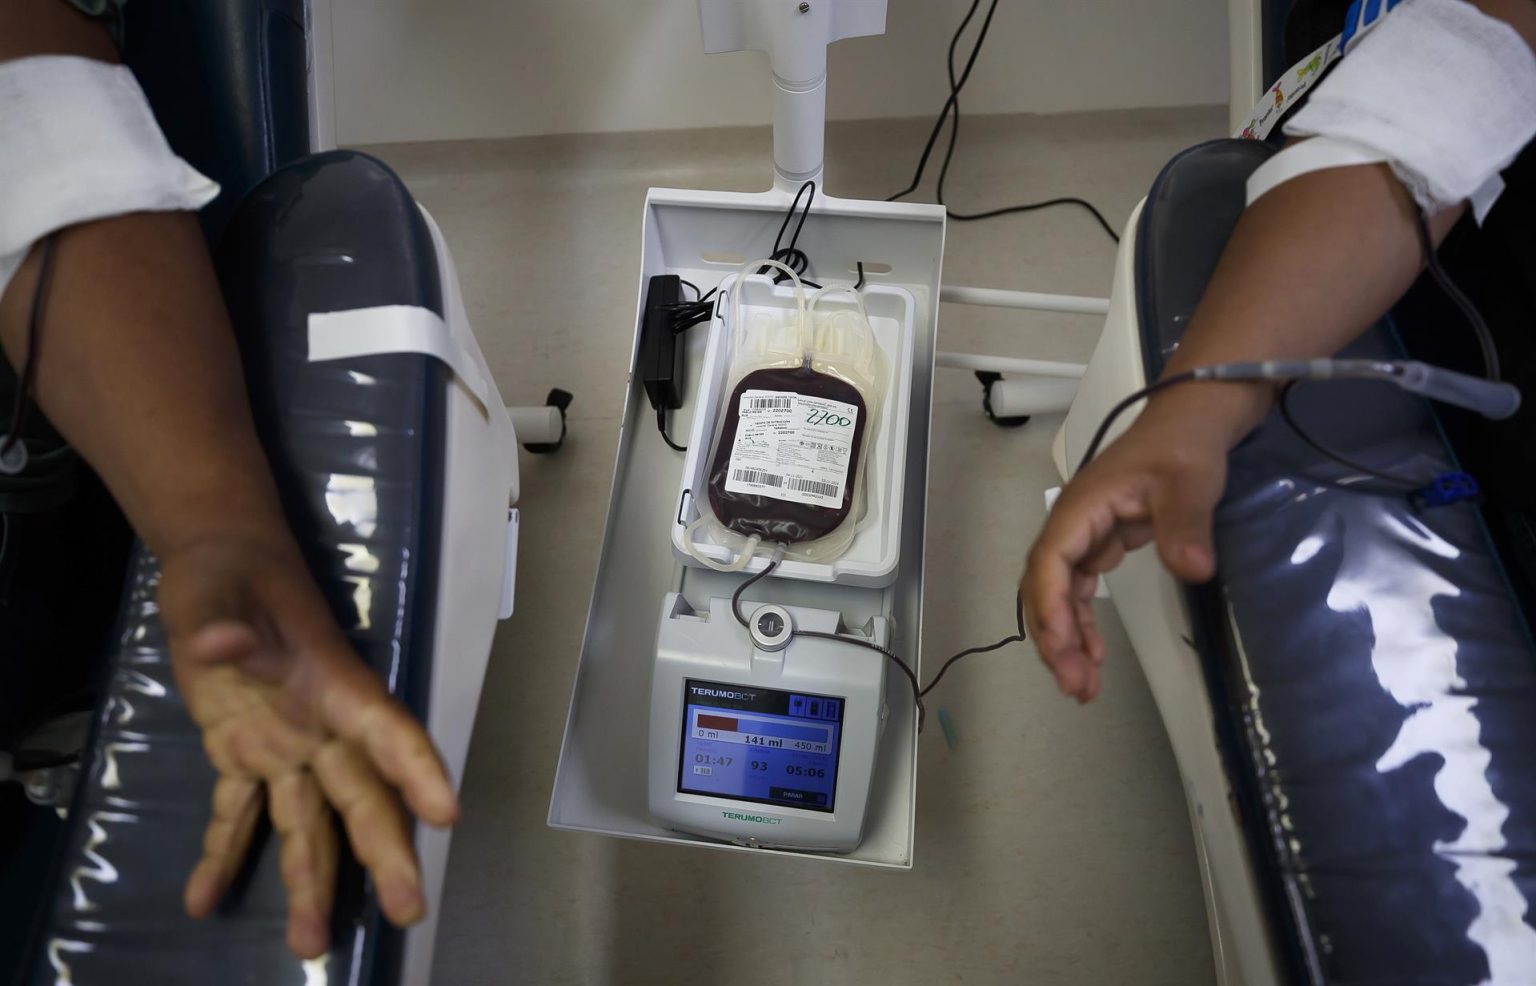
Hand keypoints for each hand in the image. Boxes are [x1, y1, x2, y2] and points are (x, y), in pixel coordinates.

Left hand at [157, 528, 458, 958]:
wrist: (219, 564)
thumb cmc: (231, 570)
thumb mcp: (218, 591)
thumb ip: (225, 624)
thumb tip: (222, 647)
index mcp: (332, 682)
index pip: (386, 731)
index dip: (418, 770)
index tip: (447, 813)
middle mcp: (321, 725)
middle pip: (362, 795)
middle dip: (385, 853)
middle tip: (406, 911)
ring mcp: (286, 744)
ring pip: (310, 821)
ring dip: (312, 880)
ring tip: (306, 944)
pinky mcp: (243, 752)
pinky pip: (238, 813)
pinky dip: (223, 856)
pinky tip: (203, 902)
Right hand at [1020, 405, 1228, 702]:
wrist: (1194, 419)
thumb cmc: (1185, 445)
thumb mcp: (1190, 482)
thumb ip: (1185, 524)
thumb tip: (1192, 570)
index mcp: (1081, 506)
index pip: (1050, 563)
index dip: (1052, 608)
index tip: (1066, 650)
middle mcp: (1073, 523)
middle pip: (1045, 585)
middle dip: (1054, 637)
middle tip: (1076, 686)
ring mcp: (1084, 534)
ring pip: (1058, 593)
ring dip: (1065, 637)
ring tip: (1083, 685)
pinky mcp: (1101, 542)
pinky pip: (1078, 589)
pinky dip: (1081, 621)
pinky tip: (1095, 652)